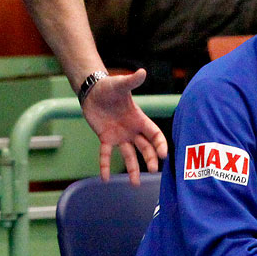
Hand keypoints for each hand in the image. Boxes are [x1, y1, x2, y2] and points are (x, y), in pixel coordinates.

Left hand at [81, 69, 167, 184]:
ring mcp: (119, 135)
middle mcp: (131, 130)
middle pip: (144, 148)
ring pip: (128, 155)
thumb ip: (132, 80)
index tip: (163, 155)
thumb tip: (142, 71)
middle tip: (152, 171)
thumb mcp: (120, 84)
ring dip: (132, 169)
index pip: (155, 134)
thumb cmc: (109, 87)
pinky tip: (105, 178)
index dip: (160, 144)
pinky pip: (105, 154)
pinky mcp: (105, 138)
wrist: (92, 90)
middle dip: (150, 159)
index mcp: (139, 119)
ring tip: (134, 184)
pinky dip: (105, 165)